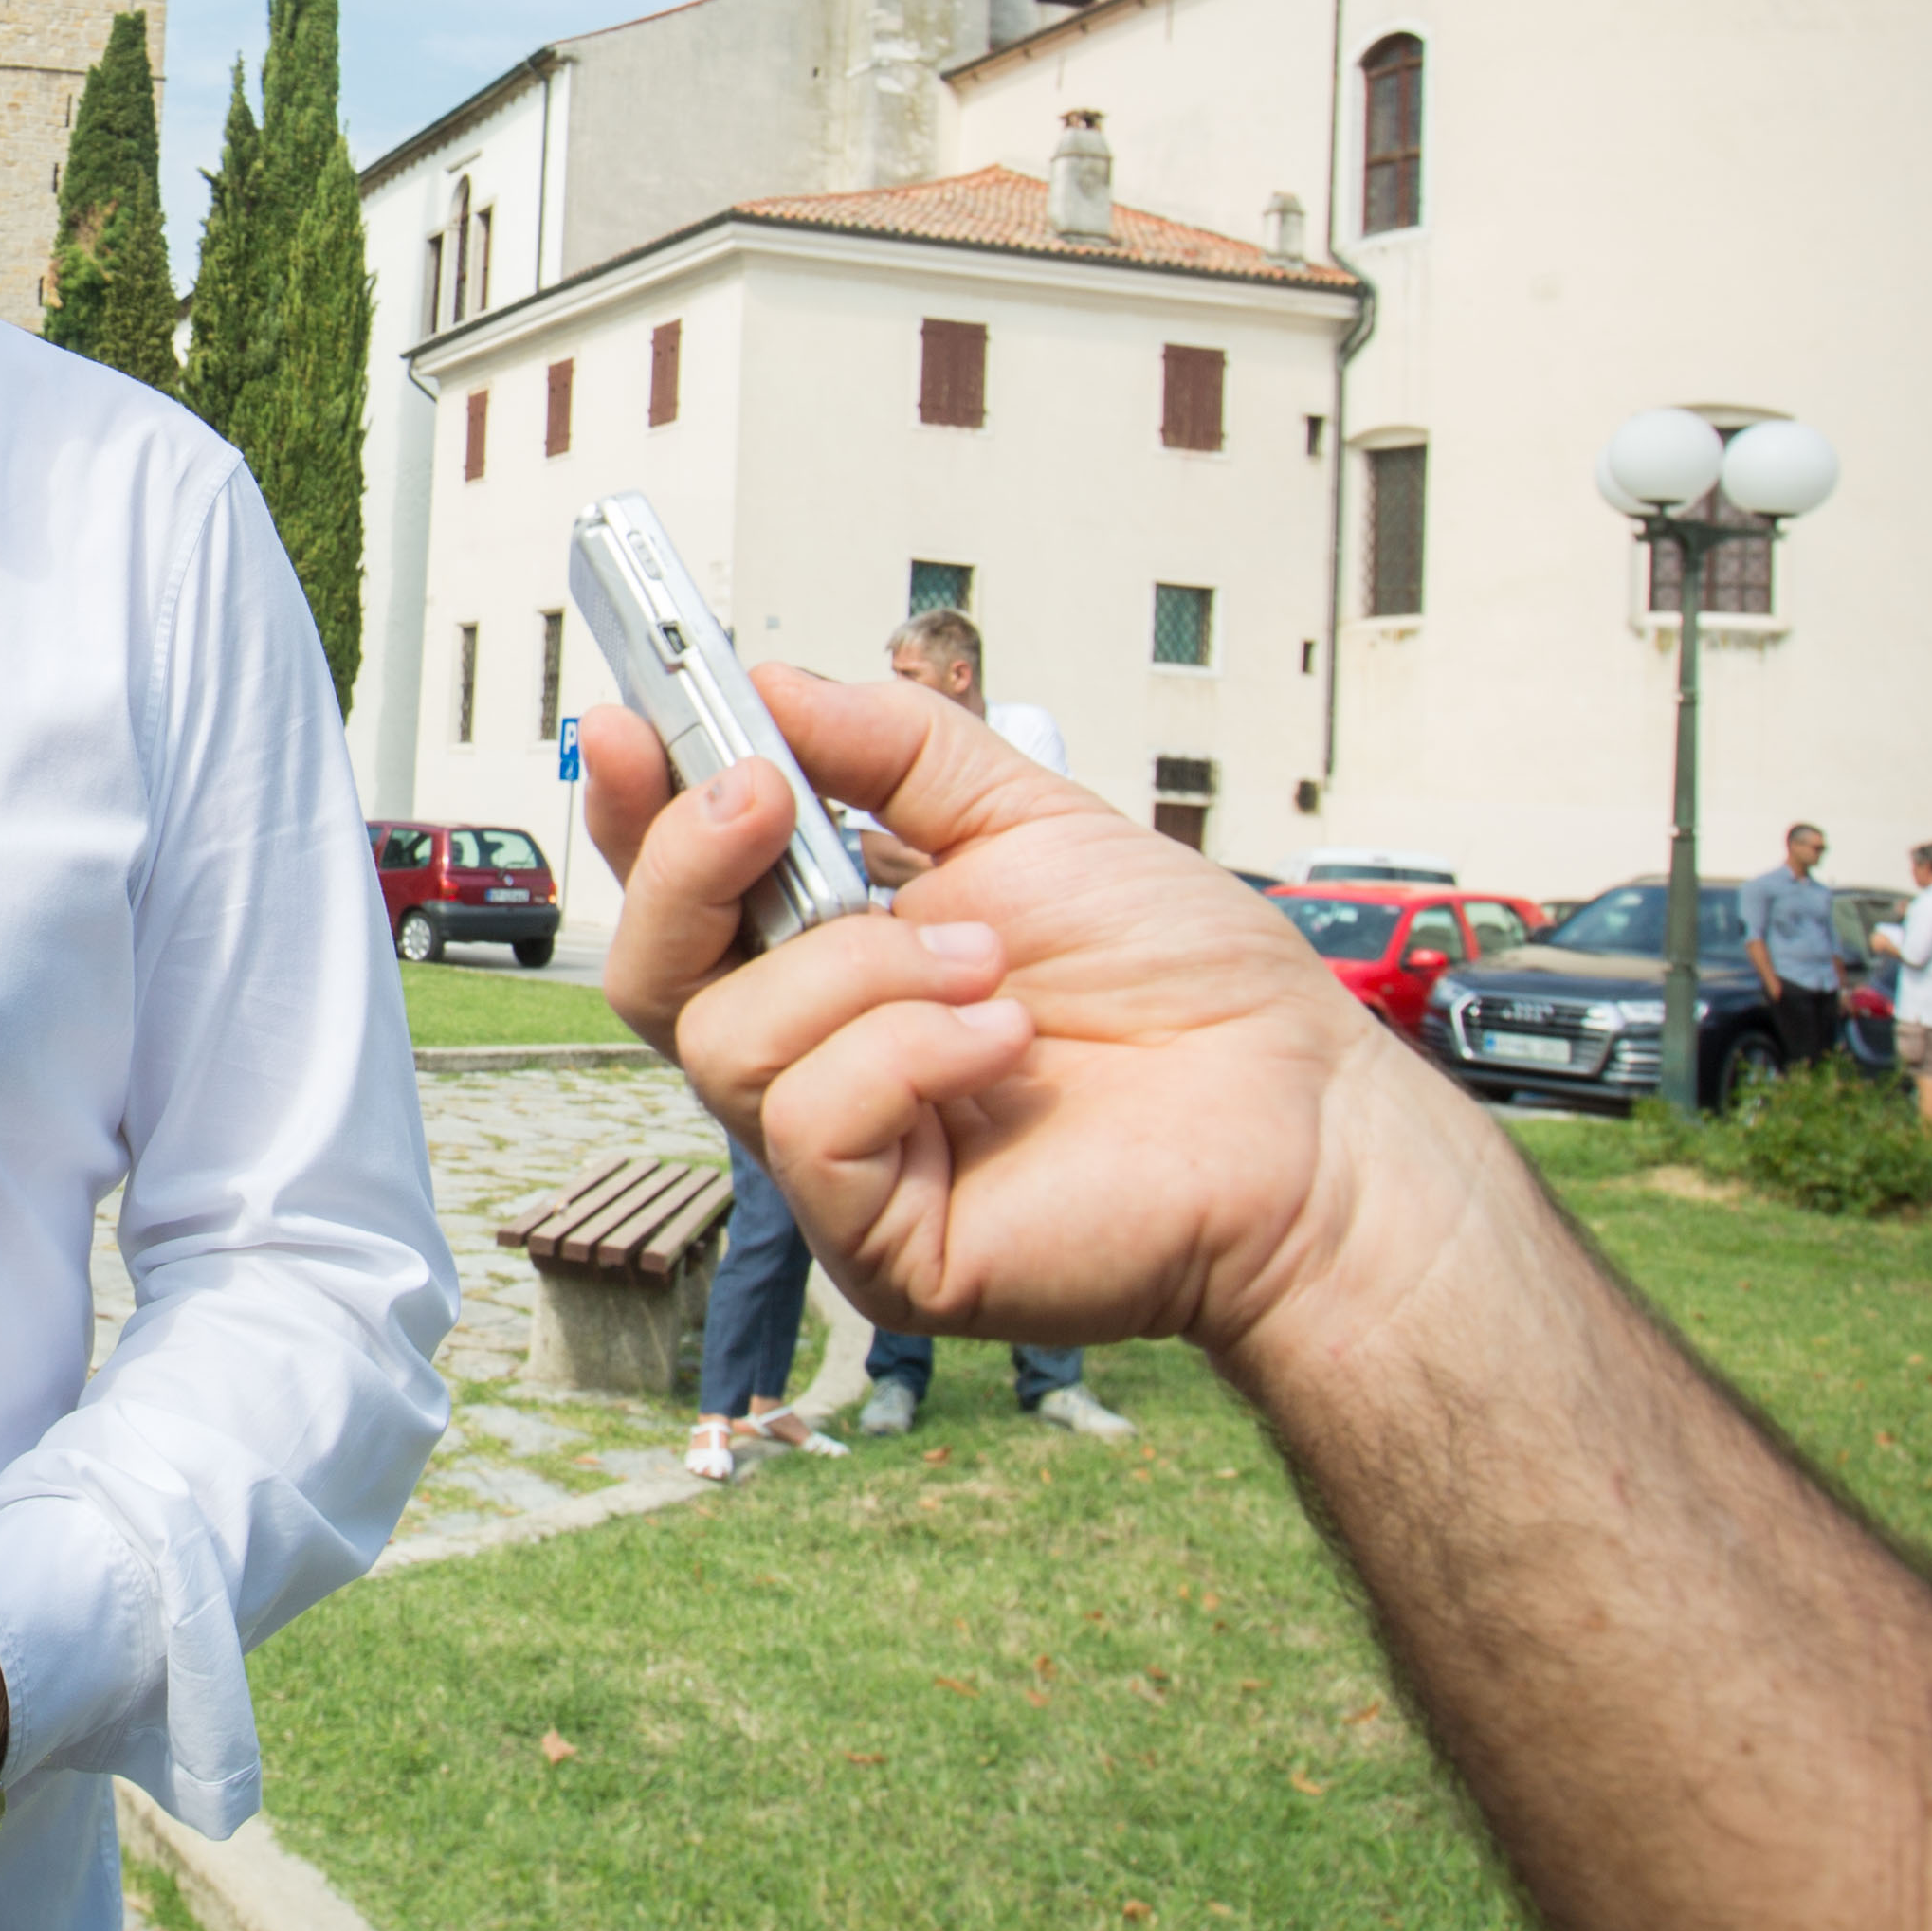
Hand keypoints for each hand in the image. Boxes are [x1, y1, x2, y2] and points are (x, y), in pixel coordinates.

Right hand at [577, 678, 1478, 1364]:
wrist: (1300, 1118)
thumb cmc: (1188, 995)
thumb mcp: (1029, 822)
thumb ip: (894, 750)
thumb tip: (768, 685)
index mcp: (835, 964)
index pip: (686, 896)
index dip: (638, 814)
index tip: (631, 722)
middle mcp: (818, 1060)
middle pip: (652, 974)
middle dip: (689, 866)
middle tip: (763, 795)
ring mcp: (842, 1160)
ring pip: (729, 1044)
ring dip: (861, 973)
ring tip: (988, 963)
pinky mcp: (879, 1244)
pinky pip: (812, 1129)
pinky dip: (908, 1057)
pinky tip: (1004, 1044)